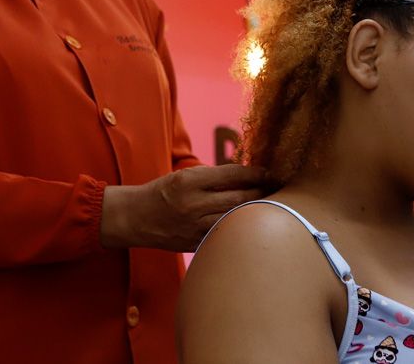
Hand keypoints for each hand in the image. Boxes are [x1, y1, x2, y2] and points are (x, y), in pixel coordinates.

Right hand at [101, 164, 270, 251]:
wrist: (135, 218)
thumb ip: (213, 177)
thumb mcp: (184, 176)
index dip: (255, 172)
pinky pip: (224, 235)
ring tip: (272, 206)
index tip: (270, 171)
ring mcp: (194, 227)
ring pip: (235, 219)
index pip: (232, 174)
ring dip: (256, 212)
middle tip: (278, 188)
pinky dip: (239, 228)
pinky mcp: (195, 244)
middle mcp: (193, 204)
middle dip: (262, 192)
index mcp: (189, 181)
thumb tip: (247, 174)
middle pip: (239, 198)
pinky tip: (251, 225)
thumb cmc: (163, 192)